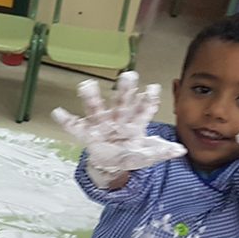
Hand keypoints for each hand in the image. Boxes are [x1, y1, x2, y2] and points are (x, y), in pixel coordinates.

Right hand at [53, 72, 185, 186]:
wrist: (110, 162)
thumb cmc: (130, 152)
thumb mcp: (146, 155)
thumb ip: (161, 151)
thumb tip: (181, 151)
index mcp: (135, 122)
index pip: (143, 108)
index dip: (148, 99)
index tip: (153, 86)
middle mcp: (118, 117)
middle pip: (122, 102)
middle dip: (125, 90)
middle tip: (128, 75)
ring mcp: (101, 123)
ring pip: (96, 108)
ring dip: (91, 97)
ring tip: (85, 85)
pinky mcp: (87, 133)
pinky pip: (75, 126)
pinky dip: (66, 120)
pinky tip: (57, 112)